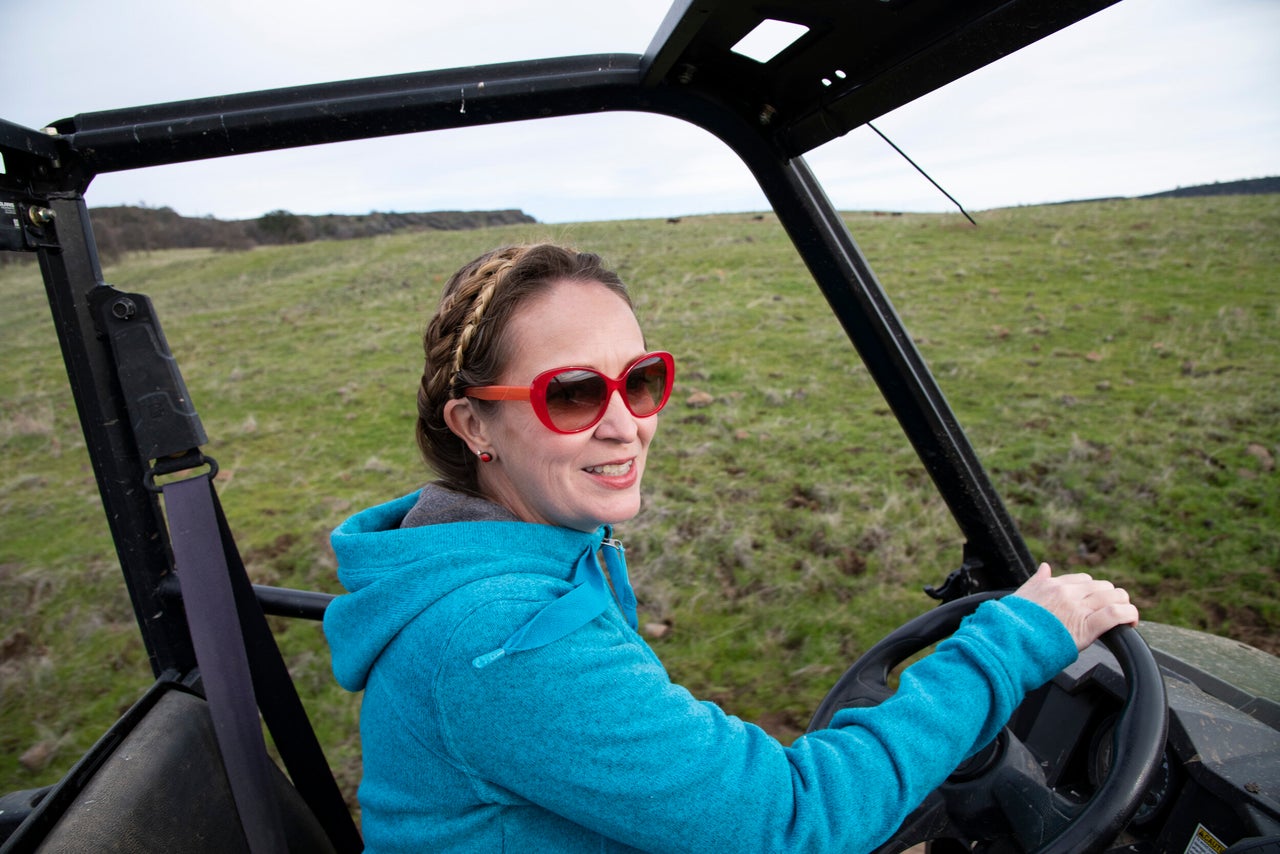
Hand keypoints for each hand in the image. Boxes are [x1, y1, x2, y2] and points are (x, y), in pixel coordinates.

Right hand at [1011, 563, 1138, 650]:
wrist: (1010, 642)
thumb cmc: (1013, 624)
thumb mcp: (1021, 595)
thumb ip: (1036, 580)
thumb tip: (1044, 567)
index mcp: (1052, 585)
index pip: (1084, 580)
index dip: (1094, 590)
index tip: (1096, 601)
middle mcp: (1067, 593)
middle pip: (1103, 586)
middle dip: (1111, 598)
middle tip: (1113, 611)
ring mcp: (1077, 608)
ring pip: (1113, 596)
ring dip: (1123, 605)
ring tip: (1125, 617)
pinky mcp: (1087, 627)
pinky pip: (1115, 614)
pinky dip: (1128, 615)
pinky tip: (1131, 622)